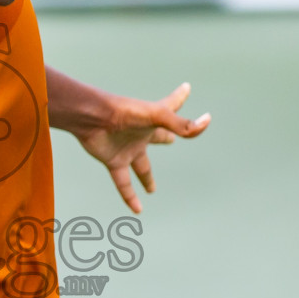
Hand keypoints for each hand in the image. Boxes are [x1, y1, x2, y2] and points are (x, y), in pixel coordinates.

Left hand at [76, 82, 209, 212]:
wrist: (92, 118)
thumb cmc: (124, 112)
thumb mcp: (157, 117)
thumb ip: (182, 124)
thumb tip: (206, 122)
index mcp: (153, 118)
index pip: (172, 105)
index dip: (180, 96)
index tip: (186, 88)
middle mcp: (141, 133)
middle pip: (157, 136)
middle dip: (166, 136)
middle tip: (173, 139)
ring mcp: (128, 148)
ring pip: (140, 166)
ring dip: (146, 177)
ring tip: (151, 189)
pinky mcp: (114, 161)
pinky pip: (123, 183)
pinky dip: (130, 196)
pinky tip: (138, 210)